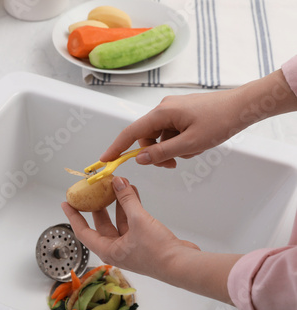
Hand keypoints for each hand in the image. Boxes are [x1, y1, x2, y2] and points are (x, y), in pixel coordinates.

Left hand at [61, 176, 199, 279]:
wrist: (183, 264)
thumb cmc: (158, 252)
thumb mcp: (138, 221)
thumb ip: (127, 200)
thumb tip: (117, 182)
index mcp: (108, 250)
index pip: (83, 232)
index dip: (73, 216)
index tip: (65, 204)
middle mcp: (117, 249)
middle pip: (101, 224)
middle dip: (97, 206)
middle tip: (92, 190)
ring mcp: (131, 245)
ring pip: (119, 220)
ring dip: (118, 203)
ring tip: (115, 185)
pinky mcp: (144, 240)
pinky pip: (133, 220)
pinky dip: (131, 207)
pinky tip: (133, 192)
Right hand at [100, 69, 296, 167]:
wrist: (243, 106)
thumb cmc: (219, 121)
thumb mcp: (189, 144)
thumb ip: (161, 153)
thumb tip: (139, 159)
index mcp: (161, 113)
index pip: (130, 132)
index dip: (116, 147)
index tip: (104, 160)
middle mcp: (163, 109)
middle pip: (146, 137)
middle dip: (156, 153)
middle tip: (172, 165)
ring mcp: (173, 111)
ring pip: (160, 137)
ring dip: (171, 149)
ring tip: (192, 151)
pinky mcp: (181, 113)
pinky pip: (171, 133)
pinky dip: (179, 142)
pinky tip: (196, 144)